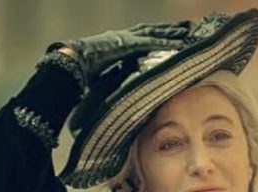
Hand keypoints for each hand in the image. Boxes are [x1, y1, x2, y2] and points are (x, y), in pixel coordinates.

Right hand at [49, 22, 194, 83]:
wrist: (69, 64)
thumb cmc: (81, 73)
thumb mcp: (105, 77)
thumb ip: (117, 80)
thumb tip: (126, 96)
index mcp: (118, 44)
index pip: (143, 38)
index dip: (159, 37)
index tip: (175, 37)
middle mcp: (122, 38)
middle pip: (152, 32)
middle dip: (170, 30)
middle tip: (188, 28)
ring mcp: (124, 39)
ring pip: (153, 34)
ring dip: (171, 33)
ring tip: (188, 32)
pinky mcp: (124, 44)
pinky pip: (148, 43)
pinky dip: (163, 44)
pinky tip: (177, 45)